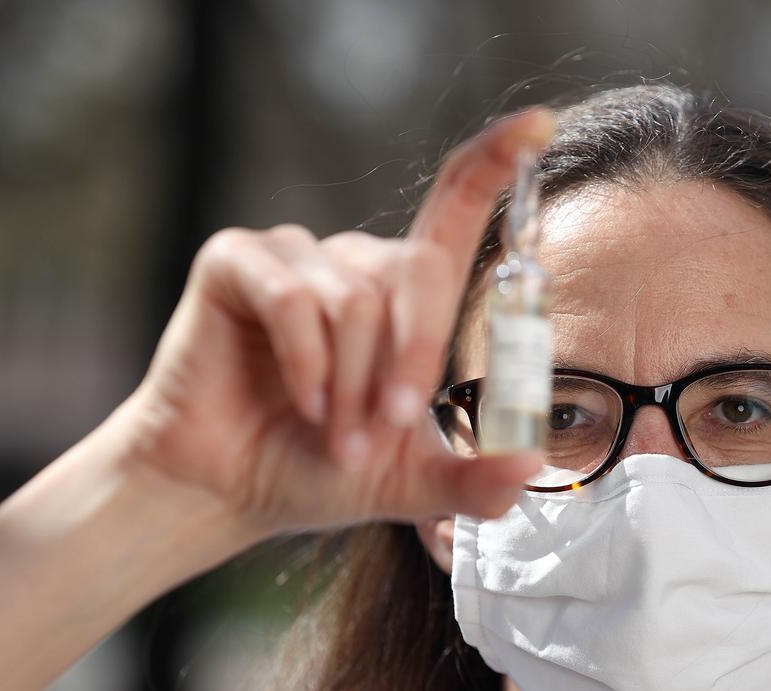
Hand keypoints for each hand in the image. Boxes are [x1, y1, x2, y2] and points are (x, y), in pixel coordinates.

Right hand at [119, 108, 554, 536]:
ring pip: (357, 300)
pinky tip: (300, 400)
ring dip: (351, 382)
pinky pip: (294, 299)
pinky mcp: (236, 260)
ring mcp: (296, 253)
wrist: (230, 488)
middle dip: (408, 364)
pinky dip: (305, 362)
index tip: (540, 123)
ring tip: (331, 431)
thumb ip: (474, 481)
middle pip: (417, 273)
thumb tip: (532, 465)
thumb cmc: (319, 468)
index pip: (457, 209)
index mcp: (405, 294)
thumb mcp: (412, 481)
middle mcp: (356, 260)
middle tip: (382, 430)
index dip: (497, 160)